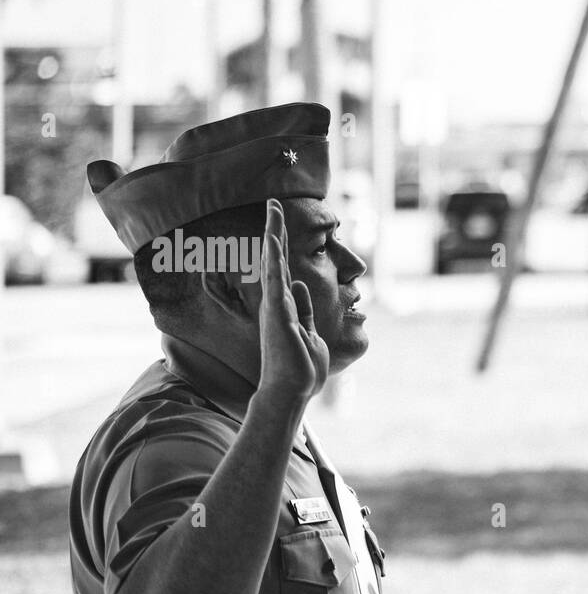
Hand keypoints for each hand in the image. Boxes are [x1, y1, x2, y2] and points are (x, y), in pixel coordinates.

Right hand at [257, 199, 329, 405]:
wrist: (292, 390)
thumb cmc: (300, 368)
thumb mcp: (309, 333)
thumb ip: (305, 310)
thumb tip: (300, 286)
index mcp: (284, 307)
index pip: (283, 270)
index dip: (282, 246)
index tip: (279, 224)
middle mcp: (276, 302)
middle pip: (274, 258)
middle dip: (274, 230)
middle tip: (272, 203)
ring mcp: (275, 306)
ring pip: (273, 262)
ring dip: (273, 234)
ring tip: (272, 207)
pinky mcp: (277, 312)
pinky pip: (274, 278)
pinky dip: (273, 256)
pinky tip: (272, 236)